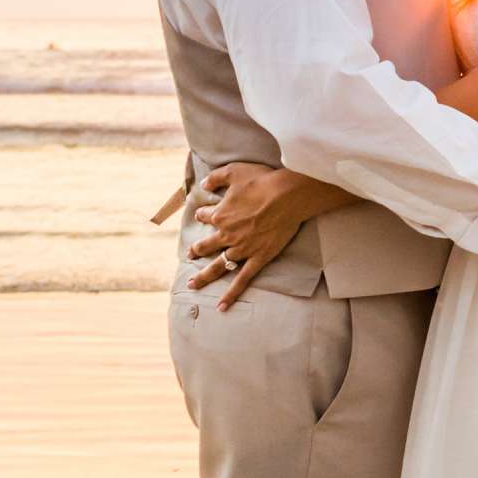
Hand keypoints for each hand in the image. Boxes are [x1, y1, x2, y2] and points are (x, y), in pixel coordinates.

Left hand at [186, 161, 310, 307]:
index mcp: (220, 215)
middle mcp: (226, 235)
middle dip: (196, 251)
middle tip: (190, 256)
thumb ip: (216, 178)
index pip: (205, 217)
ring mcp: (241, 249)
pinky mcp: (258, 258)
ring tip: (192, 285)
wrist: (287, 196)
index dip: (203, 214)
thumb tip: (204, 183)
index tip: (204, 214)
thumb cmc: (262, 181)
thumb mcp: (234, 171)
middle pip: (205, 246)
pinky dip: (231, 294)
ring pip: (218, 266)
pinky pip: (242, 280)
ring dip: (203, 277)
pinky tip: (222, 306)